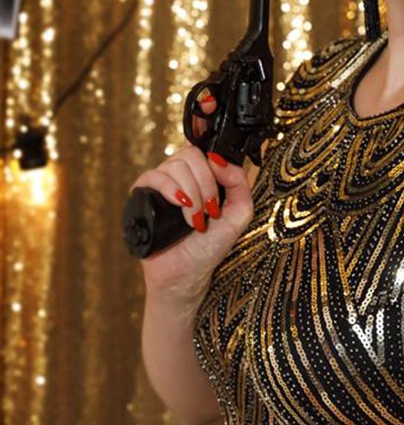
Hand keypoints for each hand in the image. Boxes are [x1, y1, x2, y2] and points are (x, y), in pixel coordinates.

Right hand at [132, 145, 253, 301]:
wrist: (186, 274)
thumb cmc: (209, 246)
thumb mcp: (239, 214)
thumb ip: (239, 182)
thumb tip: (218, 159)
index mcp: (203, 176)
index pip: (206, 150)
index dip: (214, 163)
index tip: (220, 190)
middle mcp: (182, 176)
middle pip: (192, 155)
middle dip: (205, 184)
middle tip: (210, 211)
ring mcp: (162, 184)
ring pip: (175, 165)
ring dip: (191, 193)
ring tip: (194, 220)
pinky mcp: (143, 194)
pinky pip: (152, 176)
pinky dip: (170, 189)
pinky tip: (180, 206)